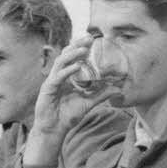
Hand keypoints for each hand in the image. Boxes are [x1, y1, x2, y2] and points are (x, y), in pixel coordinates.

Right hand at [25, 37, 110, 153]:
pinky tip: (77, 67)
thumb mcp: (89, 103)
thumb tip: (118, 89)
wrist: (54, 129)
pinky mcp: (48, 89)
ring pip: (61, 62)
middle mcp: (59, 75)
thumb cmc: (68, 115)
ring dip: (72, 54)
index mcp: (67, 76)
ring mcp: (52, 81)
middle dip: (77, 45)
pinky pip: (58, 77)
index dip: (81, 47)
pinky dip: (68, 71)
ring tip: (84, 50)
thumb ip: (102, 94)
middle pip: (66, 55)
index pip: (73, 57)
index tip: (93, 39)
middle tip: (89, 38)